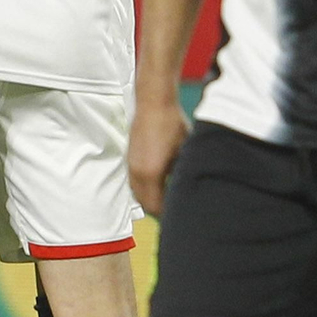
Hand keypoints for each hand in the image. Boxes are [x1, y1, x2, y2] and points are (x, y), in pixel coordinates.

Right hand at [128, 94, 189, 216]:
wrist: (154, 101)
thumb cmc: (172, 124)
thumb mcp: (184, 153)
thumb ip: (181, 176)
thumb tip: (187, 192)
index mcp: (150, 173)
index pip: (156, 207)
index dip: (168, 215)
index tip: (181, 214)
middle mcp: (136, 171)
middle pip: (145, 204)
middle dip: (159, 210)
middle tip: (176, 210)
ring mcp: (130, 164)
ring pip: (137, 193)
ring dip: (150, 198)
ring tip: (168, 197)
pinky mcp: (129, 157)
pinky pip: (134, 182)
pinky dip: (144, 188)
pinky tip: (159, 182)